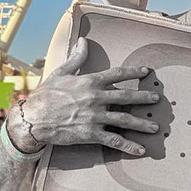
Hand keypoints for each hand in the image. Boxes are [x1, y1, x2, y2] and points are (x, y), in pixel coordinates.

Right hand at [7, 38, 159, 155]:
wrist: (33, 118)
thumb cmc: (45, 95)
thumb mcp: (60, 73)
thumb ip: (76, 58)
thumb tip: (83, 41)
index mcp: (90, 82)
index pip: (117, 74)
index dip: (134, 72)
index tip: (146, 72)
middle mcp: (96, 98)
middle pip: (127, 96)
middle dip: (144, 97)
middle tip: (157, 99)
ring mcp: (95, 116)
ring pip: (125, 119)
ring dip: (142, 124)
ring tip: (155, 127)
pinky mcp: (91, 133)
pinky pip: (114, 140)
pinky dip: (129, 146)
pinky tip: (141, 150)